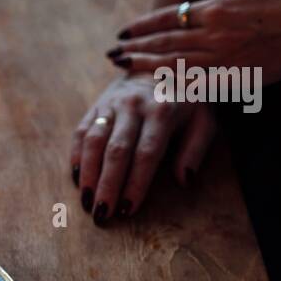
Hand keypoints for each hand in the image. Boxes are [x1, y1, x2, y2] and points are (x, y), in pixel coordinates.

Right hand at [71, 75, 214, 222]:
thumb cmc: (185, 102)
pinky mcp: (96, 106)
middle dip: (107, 185)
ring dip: (88, 174)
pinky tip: (76, 178)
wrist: (160, 67)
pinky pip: (81, 132)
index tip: (128, 210)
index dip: (136, 183)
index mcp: (162, 111)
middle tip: (101, 214)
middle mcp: (134, 105)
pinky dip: (77, 156)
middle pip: (116, 151)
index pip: (146, 153)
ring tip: (86, 201)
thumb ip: (195, 150)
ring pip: (94, 142)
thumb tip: (184, 180)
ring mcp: (111, 104)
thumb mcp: (203, 120)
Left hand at [108, 0, 280, 83]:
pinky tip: (158, 91)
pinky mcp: (241, 79)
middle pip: (164, 46)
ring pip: (176, 67)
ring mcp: (227, 61)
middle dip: (134, 51)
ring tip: (124, 69)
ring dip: (146, 68)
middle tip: (111, 56)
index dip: (140, 27)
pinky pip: (201, 87)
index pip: (166, 19)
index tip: (121, 32)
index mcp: (215, 9)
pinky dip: (177, 88)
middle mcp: (215, 37)